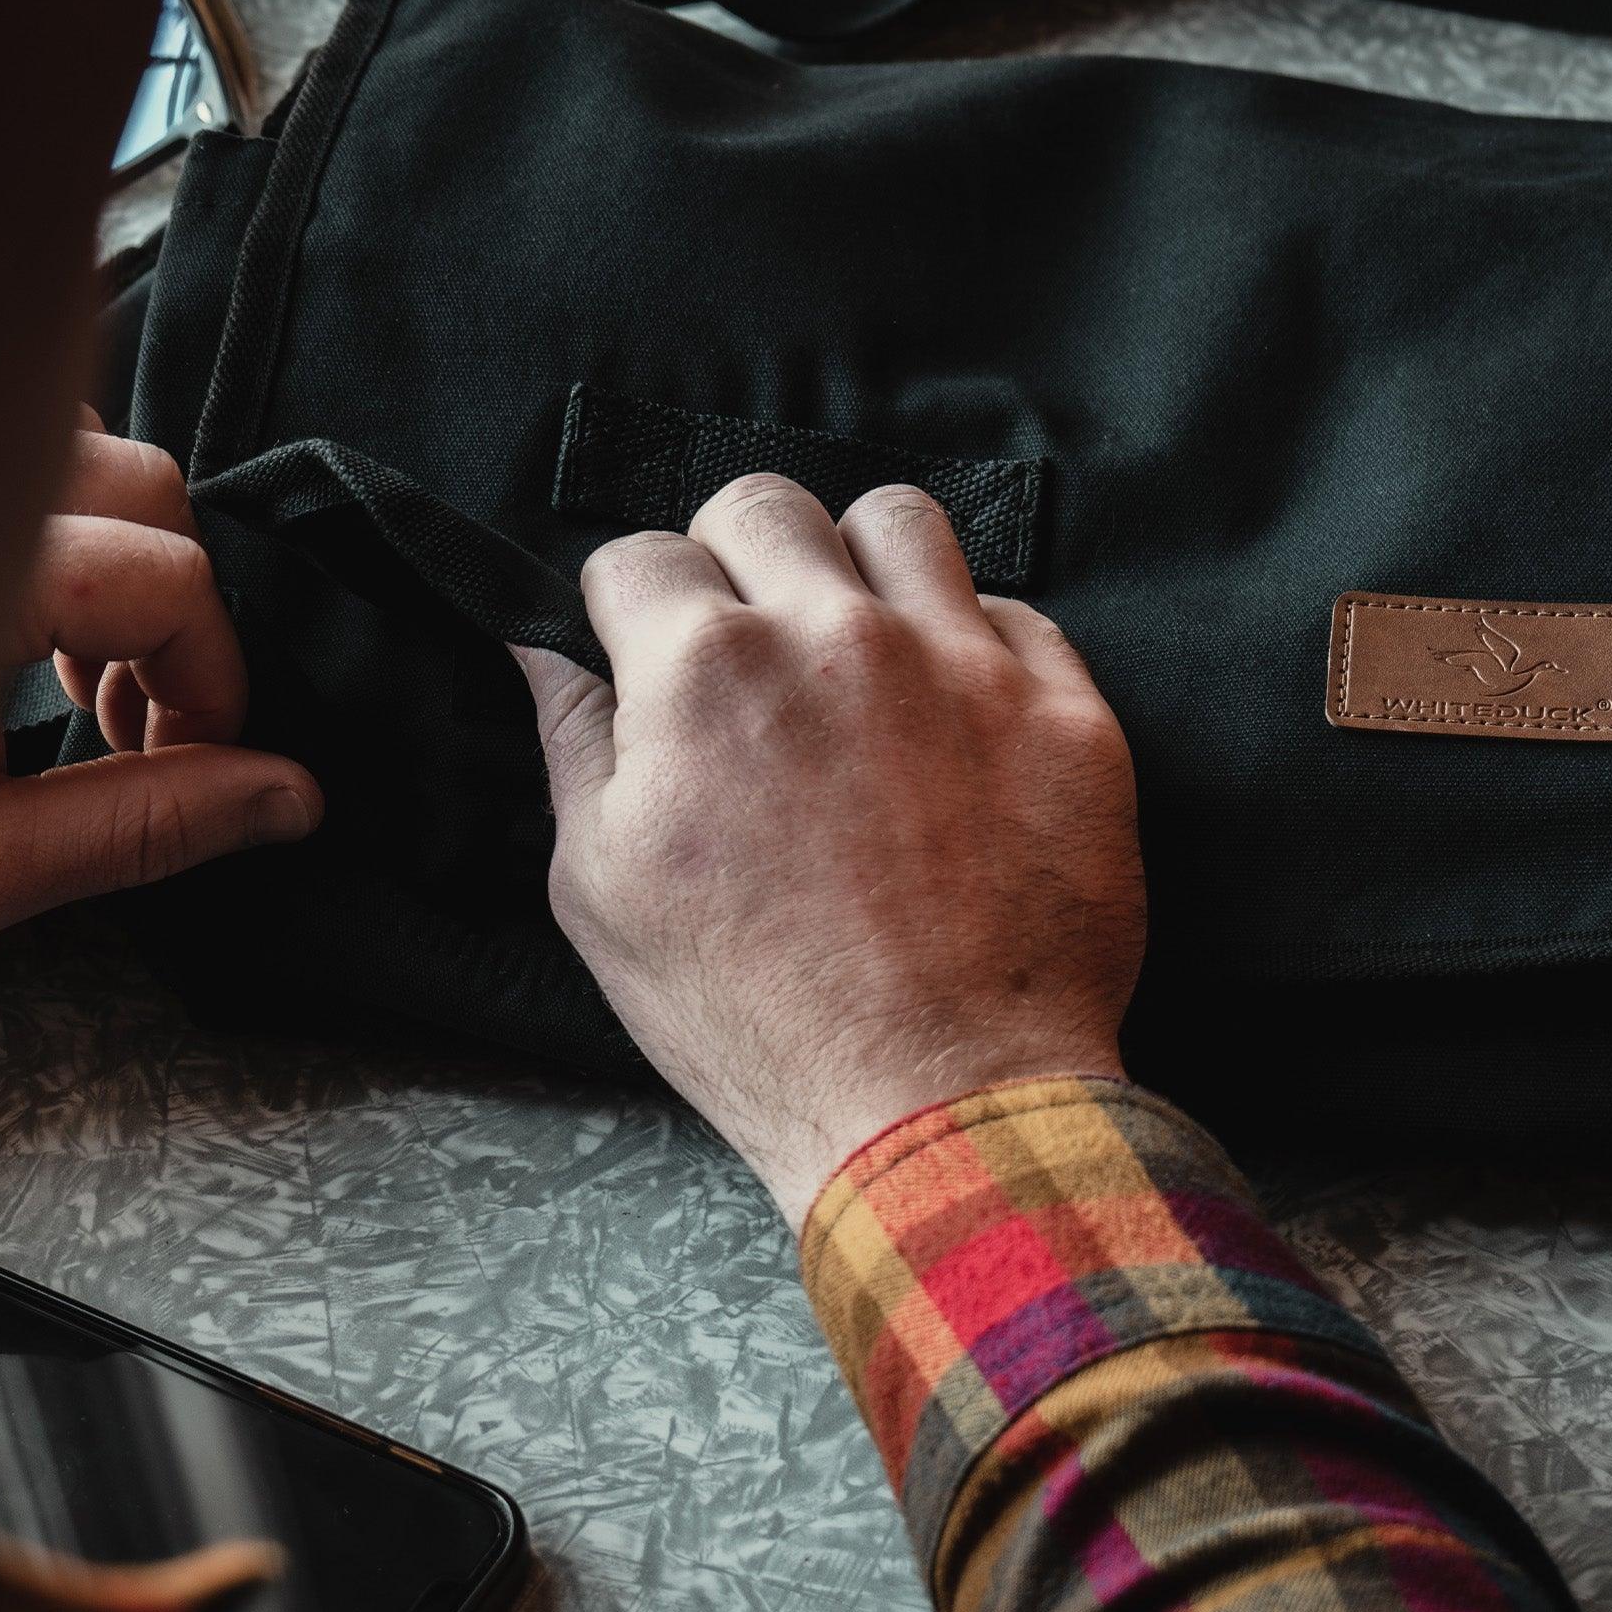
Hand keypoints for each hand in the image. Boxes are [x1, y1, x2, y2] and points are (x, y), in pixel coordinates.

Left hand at [0, 415, 321, 940]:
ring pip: (73, 451)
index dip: (207, 684)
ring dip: (107, 547)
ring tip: (63, 663)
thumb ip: (137, 826)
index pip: (168, 581)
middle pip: (138, 481)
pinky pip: (10, 456)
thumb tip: (293, 801)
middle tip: (132, 716)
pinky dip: (43, 520)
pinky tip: (8, 622)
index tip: (180, 763)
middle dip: (173, 602)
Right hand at [513, 475, 1144, 1226]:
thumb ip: (574, 744)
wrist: (938, 1106)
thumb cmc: (756, 1019)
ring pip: (901, 521)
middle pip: (766, 505)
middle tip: (749, 642)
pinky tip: (955, 717)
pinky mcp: (1066, 716)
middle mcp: (838, 636)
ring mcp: (964, 665)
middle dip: (736, 558)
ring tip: (860, 643)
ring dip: (862, 564)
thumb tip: (546, 650)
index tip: (648, 652)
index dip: (631, 608)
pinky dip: (975, 645)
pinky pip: (1017, 613)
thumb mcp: (604, 893)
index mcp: (706, 669)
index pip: (640, 555)